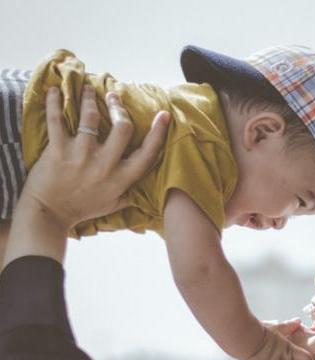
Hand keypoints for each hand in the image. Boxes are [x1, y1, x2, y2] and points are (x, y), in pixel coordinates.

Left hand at [23, 85, 169, 231]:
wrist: (50, 214)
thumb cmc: (82, 209)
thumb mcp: (113, 205)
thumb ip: (130, 194)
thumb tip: (147, 189)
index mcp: (121, 179)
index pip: (147, 153)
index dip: (158, 132)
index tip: (163, 115)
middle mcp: (105, 165)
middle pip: (122, 127)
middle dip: (119, 107)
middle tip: (114, 96)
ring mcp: (81, 156)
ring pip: (90, 117)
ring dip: (90, 97)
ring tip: (88, 88)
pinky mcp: (58, 150)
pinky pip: (56, 120)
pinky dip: (54, 102)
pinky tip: (54, 90)